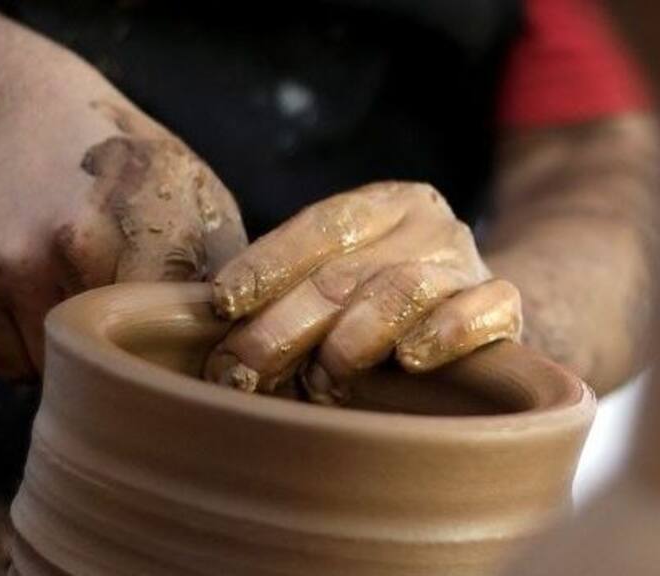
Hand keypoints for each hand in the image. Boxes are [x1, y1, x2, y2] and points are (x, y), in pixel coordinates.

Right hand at [0, 69, 245, 380]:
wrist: (23, 112)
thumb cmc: (127, 161)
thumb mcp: (198, 194)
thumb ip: (227, 269)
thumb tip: (245, 343)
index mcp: (149, 228)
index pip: (174, 342)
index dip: (177, 356)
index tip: (180, 352)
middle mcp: (76, 247)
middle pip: (114, 365)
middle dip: (126, 360)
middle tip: (131, 332)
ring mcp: (13, 266)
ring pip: (55, 372)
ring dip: (74, 360)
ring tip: (84, 304)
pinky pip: (7, 362)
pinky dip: (28, 351)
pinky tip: (43, 299)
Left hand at [205, 182, 520, 404]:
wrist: (475, 307)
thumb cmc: (383, 301)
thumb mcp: (338, 279)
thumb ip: (291, 290)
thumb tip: (218, 325)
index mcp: (380, 205)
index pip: (318, 226)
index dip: (268, 264)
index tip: (223, 303)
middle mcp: (426, 223)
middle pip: (346, 271)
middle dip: (286, 323)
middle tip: (244, 368)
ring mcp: (466, 262)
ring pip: (403, 290)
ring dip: (353, 338)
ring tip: (323, 377)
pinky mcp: (503, 305)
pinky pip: (483, 311)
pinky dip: (444, 333)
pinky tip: (410, 359)